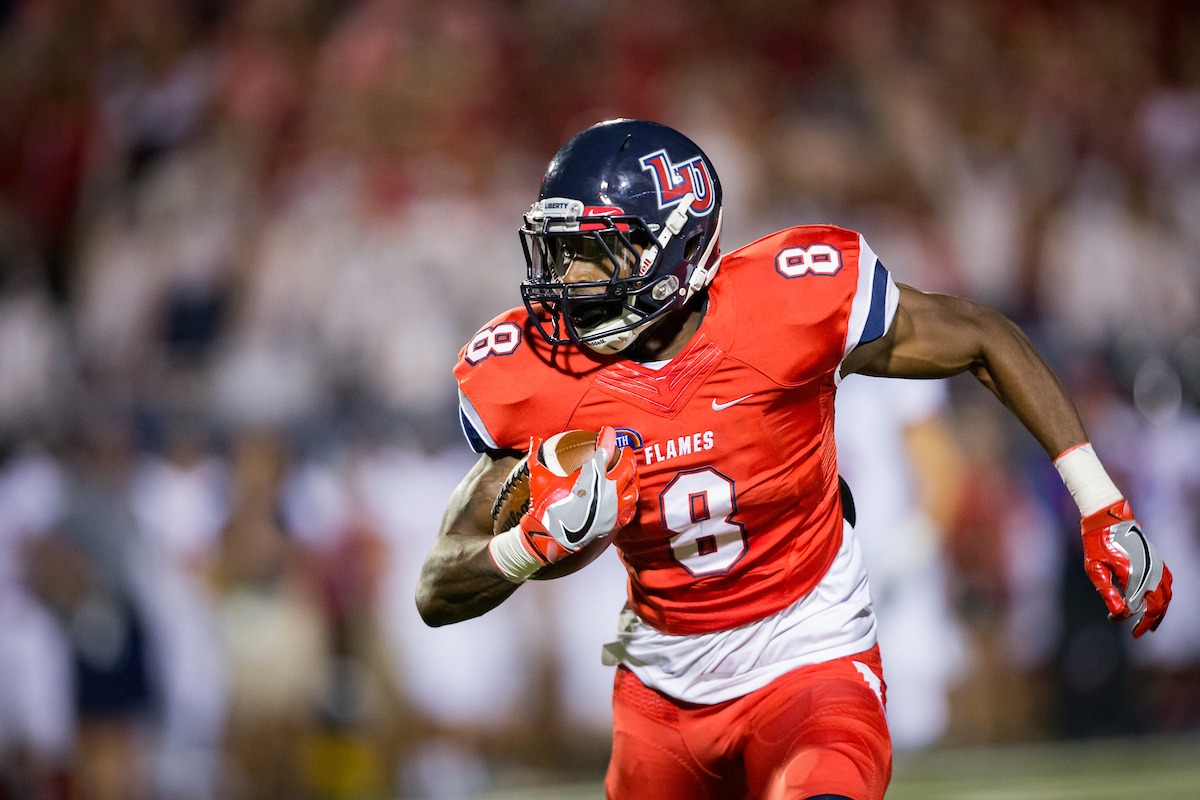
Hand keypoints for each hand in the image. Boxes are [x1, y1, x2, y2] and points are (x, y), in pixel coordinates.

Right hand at [517, 426, 638, 565]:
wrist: (551, 537)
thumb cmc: (546, 506)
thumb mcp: (539, 478)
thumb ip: (537, 456)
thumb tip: (534, 439)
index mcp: (591, 476)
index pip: (605, 450)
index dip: (607, 437)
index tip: (608, 431)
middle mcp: (607, 490)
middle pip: (626, 467)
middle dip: (627, 456)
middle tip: (624, 451)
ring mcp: (613, 507)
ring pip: (633, 488)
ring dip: (632, 477)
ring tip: (629, 472)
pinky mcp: (614, 522)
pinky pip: (630, 508)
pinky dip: (630, 499)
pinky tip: (627, 496)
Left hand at [1081, 500, 1172, 637]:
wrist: (1108, 519)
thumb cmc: (1097, 544)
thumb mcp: (1095, 569)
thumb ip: (1108, 592)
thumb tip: (1119, 615)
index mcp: (1134, 575)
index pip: (1135, 606)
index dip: (1124, 616)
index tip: (1111, 618)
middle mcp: (1150, 572)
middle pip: (1157, 605)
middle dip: (1148, 621)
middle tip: (1138, 633)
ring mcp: (1156, 566)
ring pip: (1166, 596)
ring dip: (1160, 611)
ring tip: (1150, 624)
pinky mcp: (1157, 560)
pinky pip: (1168, 583)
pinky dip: (1164, 597)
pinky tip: (1156, 603)